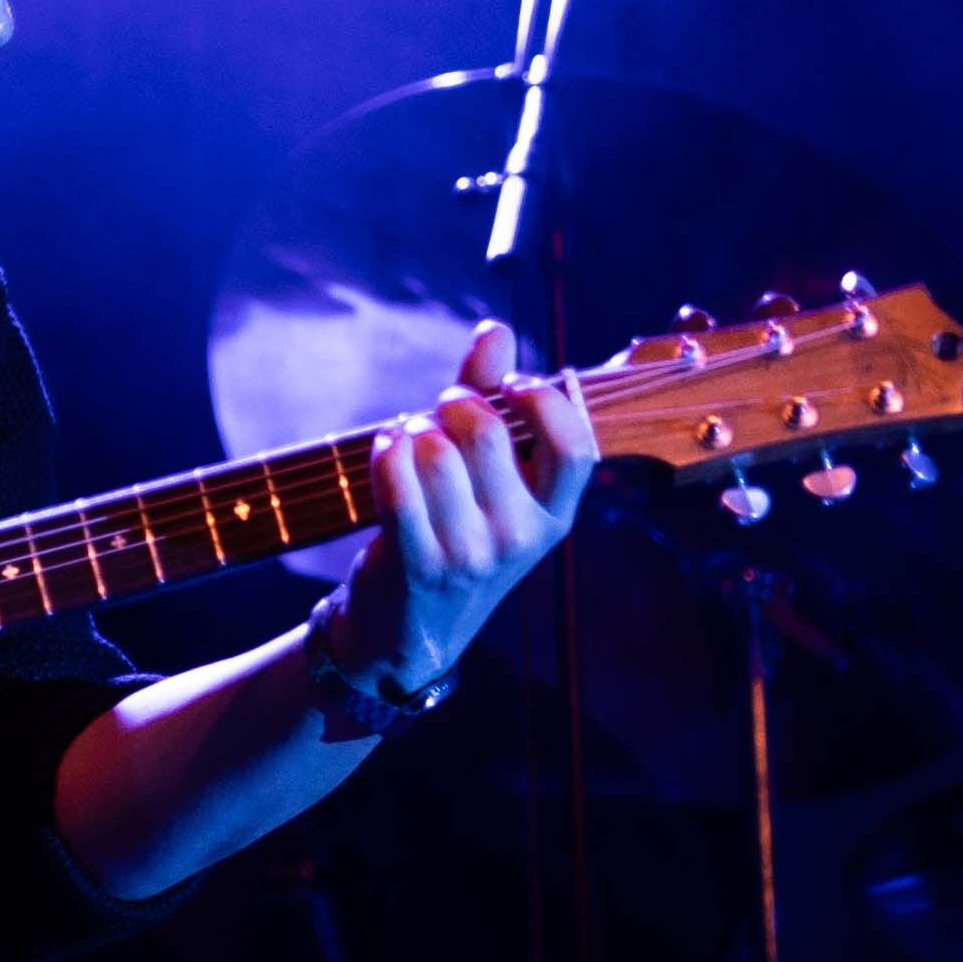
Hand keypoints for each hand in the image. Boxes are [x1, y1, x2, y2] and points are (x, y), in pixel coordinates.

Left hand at [328, 318, 595, 703]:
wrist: (410, 632)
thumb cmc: (455, 535)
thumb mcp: (491, 482)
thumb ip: (494, 401)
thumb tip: (496, 329)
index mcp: (554, 516)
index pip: (576, 446)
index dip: (543, 400)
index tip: (512, 385)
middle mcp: (521, 537)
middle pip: (489, 431)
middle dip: (456, 401)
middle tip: (441, 409)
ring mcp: (471, 554)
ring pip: (435, 450)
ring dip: (412, 427)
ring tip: (408, 437)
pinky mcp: (419, 562)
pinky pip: (398, 480)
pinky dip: (387, 451)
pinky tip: (387, 450)